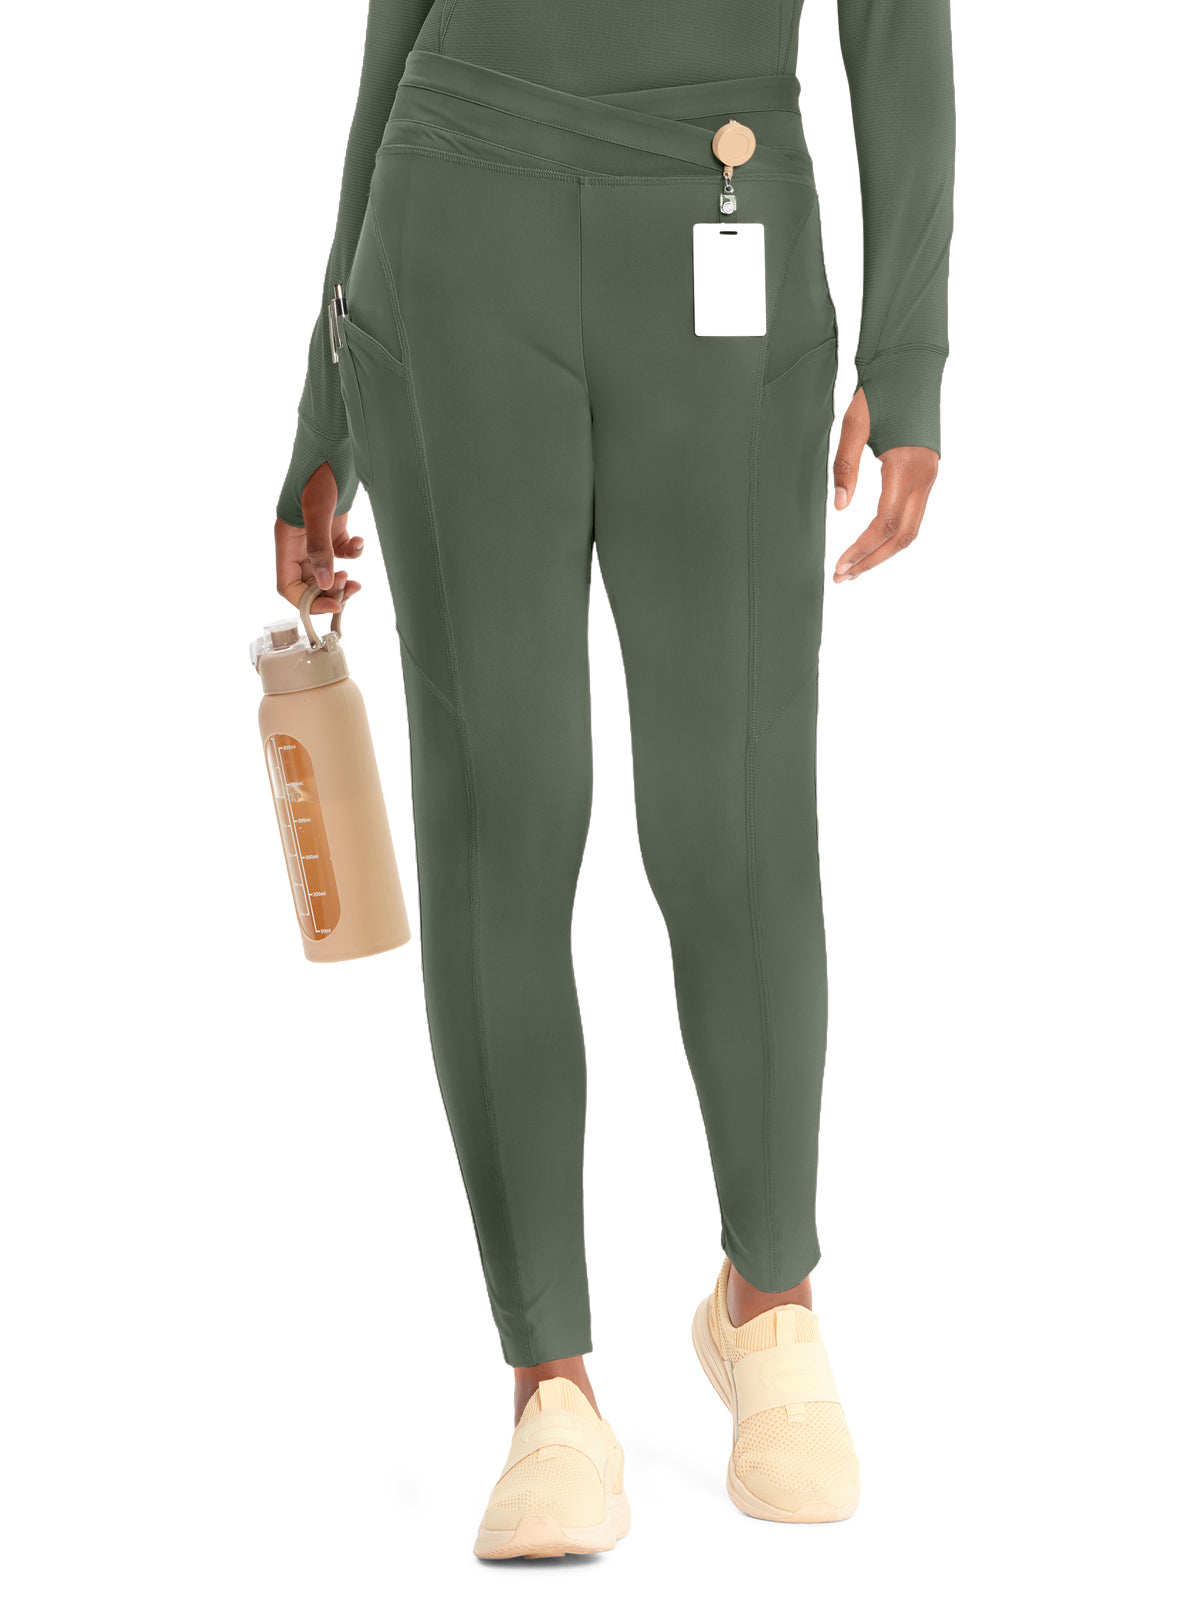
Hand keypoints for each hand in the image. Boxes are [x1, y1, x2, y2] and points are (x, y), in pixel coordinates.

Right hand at [274, 461, 363, 614]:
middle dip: (328, 592)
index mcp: (286, 538)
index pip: (288, 585)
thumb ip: (320, 547)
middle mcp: (297, 540)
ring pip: (324, 571)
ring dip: (341, 580)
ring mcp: (315, 534)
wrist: (334, 440)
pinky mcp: (332, 526)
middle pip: (307, 583)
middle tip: (351, 589)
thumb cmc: (319, 467)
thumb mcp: (318, 508)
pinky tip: (358, 542)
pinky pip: (340, 552)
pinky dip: (352, 554)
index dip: (308, 601)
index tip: (333, 604)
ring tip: (356, 579)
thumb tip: (326, 584)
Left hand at [831, 386, 937, 583]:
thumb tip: (839, 507)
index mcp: (906, 466)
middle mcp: (925, 475)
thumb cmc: (880, 389)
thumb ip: (844, 466)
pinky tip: (872, 542)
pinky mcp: (927, 472)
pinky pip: (914, 515)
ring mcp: (930, 475)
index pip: (886, 524)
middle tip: (843, 577)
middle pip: (903, 537)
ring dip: (883, 552)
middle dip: (873, 561)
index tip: (840, 566)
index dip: (862, 550)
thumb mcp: (853, 424)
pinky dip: (893, 535)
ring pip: (912, 529)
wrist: (910, 363)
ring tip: (854, 567)